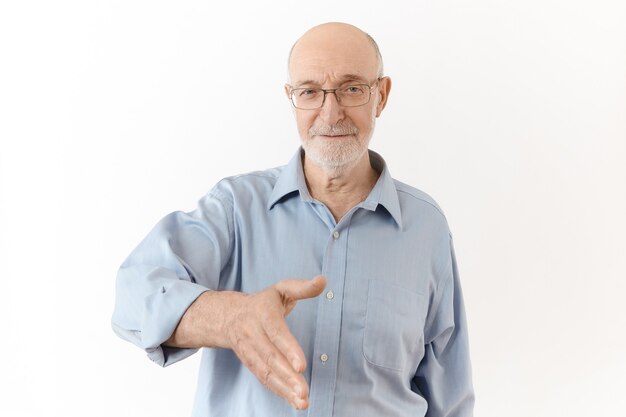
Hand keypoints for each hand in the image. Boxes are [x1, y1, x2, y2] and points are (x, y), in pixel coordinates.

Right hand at [223, 275, 326, 409]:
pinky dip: (279, 391)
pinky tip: (294, 401)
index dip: (288, 349)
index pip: (276, 333)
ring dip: (284, 389)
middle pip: (270, 357)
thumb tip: (323, 280)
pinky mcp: (250, 363)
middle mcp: (252, 333)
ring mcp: (249, 350)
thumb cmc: (263, 302)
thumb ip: (302, 287)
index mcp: (262, 313)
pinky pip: (263, 379)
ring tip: (302, 401)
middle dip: (287, 376)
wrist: (228, 315)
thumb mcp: (281, 289)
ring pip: (266, 372)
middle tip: (304, 391)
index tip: (301, 366)